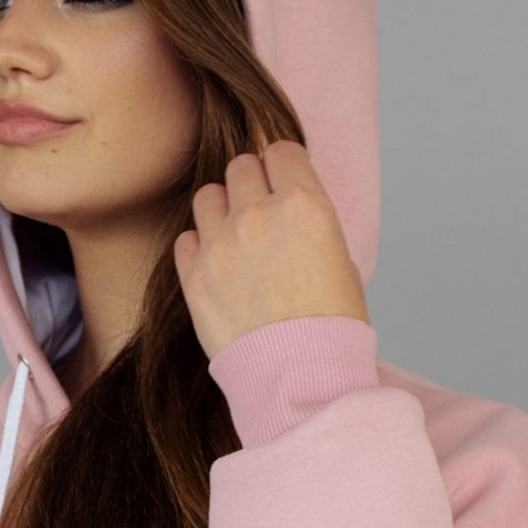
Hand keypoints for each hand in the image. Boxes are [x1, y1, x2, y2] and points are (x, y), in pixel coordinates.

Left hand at [173, 138, 367, 361]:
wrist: (300, 376)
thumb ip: (310, 224)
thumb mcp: (341, 259)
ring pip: (207, 196)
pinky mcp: (194, 276)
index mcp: (304, 203)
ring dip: (220, 209)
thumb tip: (292, 217)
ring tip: (234, 238)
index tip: (283, 182)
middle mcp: (258, 214)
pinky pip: (186, 239)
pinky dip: (199, 247)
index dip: (283, 166)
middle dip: (251, 184)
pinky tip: (216, 266)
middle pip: (241, 167)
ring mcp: (220, 244)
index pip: (281, 151)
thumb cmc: (332, 326)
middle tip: (260, 212)